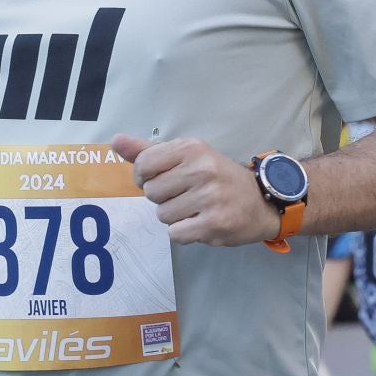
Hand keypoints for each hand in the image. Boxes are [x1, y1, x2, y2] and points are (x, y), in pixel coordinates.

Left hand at [111, 135, 282, 246]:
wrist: (260, 201)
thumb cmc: (217, 177)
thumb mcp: (187, 156)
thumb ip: (148, 151)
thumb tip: (115, 141)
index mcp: (191, 148)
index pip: (143, 166)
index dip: (145, 178)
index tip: (162, 179)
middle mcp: (201, 169)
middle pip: (152, 193)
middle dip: (164, 198)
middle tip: (187, 194)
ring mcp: (209, 197)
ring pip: (163, 215)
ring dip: (175, 216)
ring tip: (196, 208)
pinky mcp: (214, 224)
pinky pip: (175, 234)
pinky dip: (185, 232)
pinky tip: (201, 222)